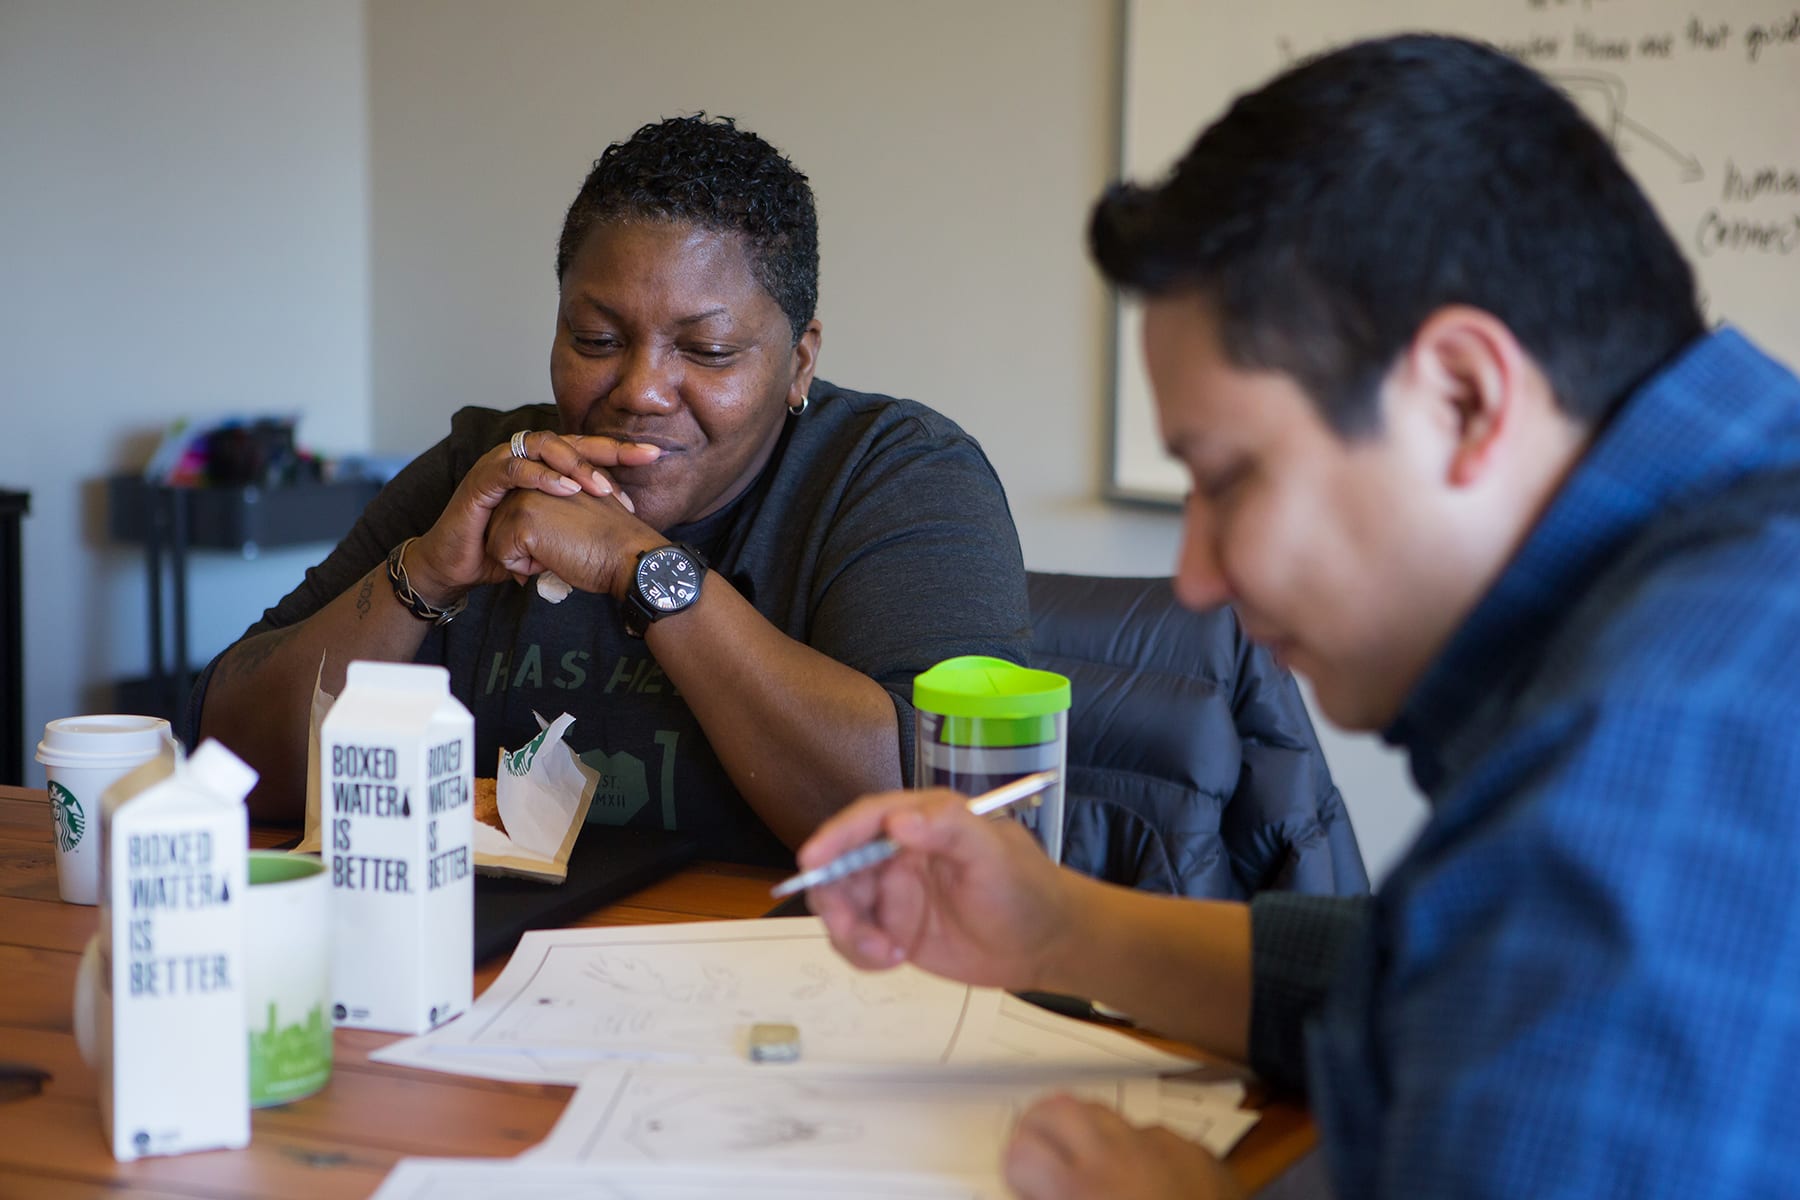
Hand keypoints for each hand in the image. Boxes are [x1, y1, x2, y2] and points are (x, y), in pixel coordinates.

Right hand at [407, 431, 661, 601]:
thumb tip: (622, 527)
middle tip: (639, 459)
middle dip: (606, 449)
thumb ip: (580, 524)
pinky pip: (513, 468)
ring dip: (575, 464)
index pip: (585, 450)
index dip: (619, 452)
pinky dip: (540, 476)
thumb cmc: (503, 549)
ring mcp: (500, 463)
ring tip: (599, 486)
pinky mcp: (481, 480)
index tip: (655, 456)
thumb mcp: (552, 535)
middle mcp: (523, 457)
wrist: (459, 567)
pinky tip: (564, 489)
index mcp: (542, 466)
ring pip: (543, 446)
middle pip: (570, 440)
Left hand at [482, 484, 662, 599]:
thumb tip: (529, 530)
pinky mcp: (522, 521)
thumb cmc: (611, 543)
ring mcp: (526, 497)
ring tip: (563, 549)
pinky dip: (525, 568)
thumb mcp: (580, 512)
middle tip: (568, 545)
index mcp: (550, 473)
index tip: (570, 539)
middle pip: (502, 523)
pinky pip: (503, 556)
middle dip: (526, 544)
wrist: (630, 557)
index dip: (537, 535)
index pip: (518, 511)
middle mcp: (535, 478)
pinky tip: (555, 559)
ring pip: (499, 539)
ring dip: (526, 556)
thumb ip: (554, 505)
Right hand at [800, 789, 1075, 991]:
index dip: (835, 837)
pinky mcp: (892, 929)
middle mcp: (897, 853)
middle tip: (851, 929)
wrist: (1044, 945)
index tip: (812, 860)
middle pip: (840, 865)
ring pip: (841, 906)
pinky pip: (855, 939)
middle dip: (833, 897)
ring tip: (886, 953)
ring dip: (849, 932)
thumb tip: (896, 821)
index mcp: (921, 821)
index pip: (866, 820)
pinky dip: (861, 952)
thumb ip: (948, 828)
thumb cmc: (1025, 889)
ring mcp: (892, 893)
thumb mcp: (992, 854)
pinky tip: (895, 960)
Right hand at [1005, 1095, 1242, 1199]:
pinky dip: (1138, 1151)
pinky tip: (1146, 1183)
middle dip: (1040, 1130)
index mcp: (1081, 1190)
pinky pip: (1152, 1133)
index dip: (1017, 1170)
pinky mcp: (1196, 1151)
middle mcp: (1116, 1157)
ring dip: (1085, 1134)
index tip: (1025, 1186)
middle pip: (1055, 1109)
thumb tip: (1038, 1194)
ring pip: (1103, 1112)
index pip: (1020, 1150)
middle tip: (1041, 1159)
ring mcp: (1160, 1146)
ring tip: (1087, 1165)